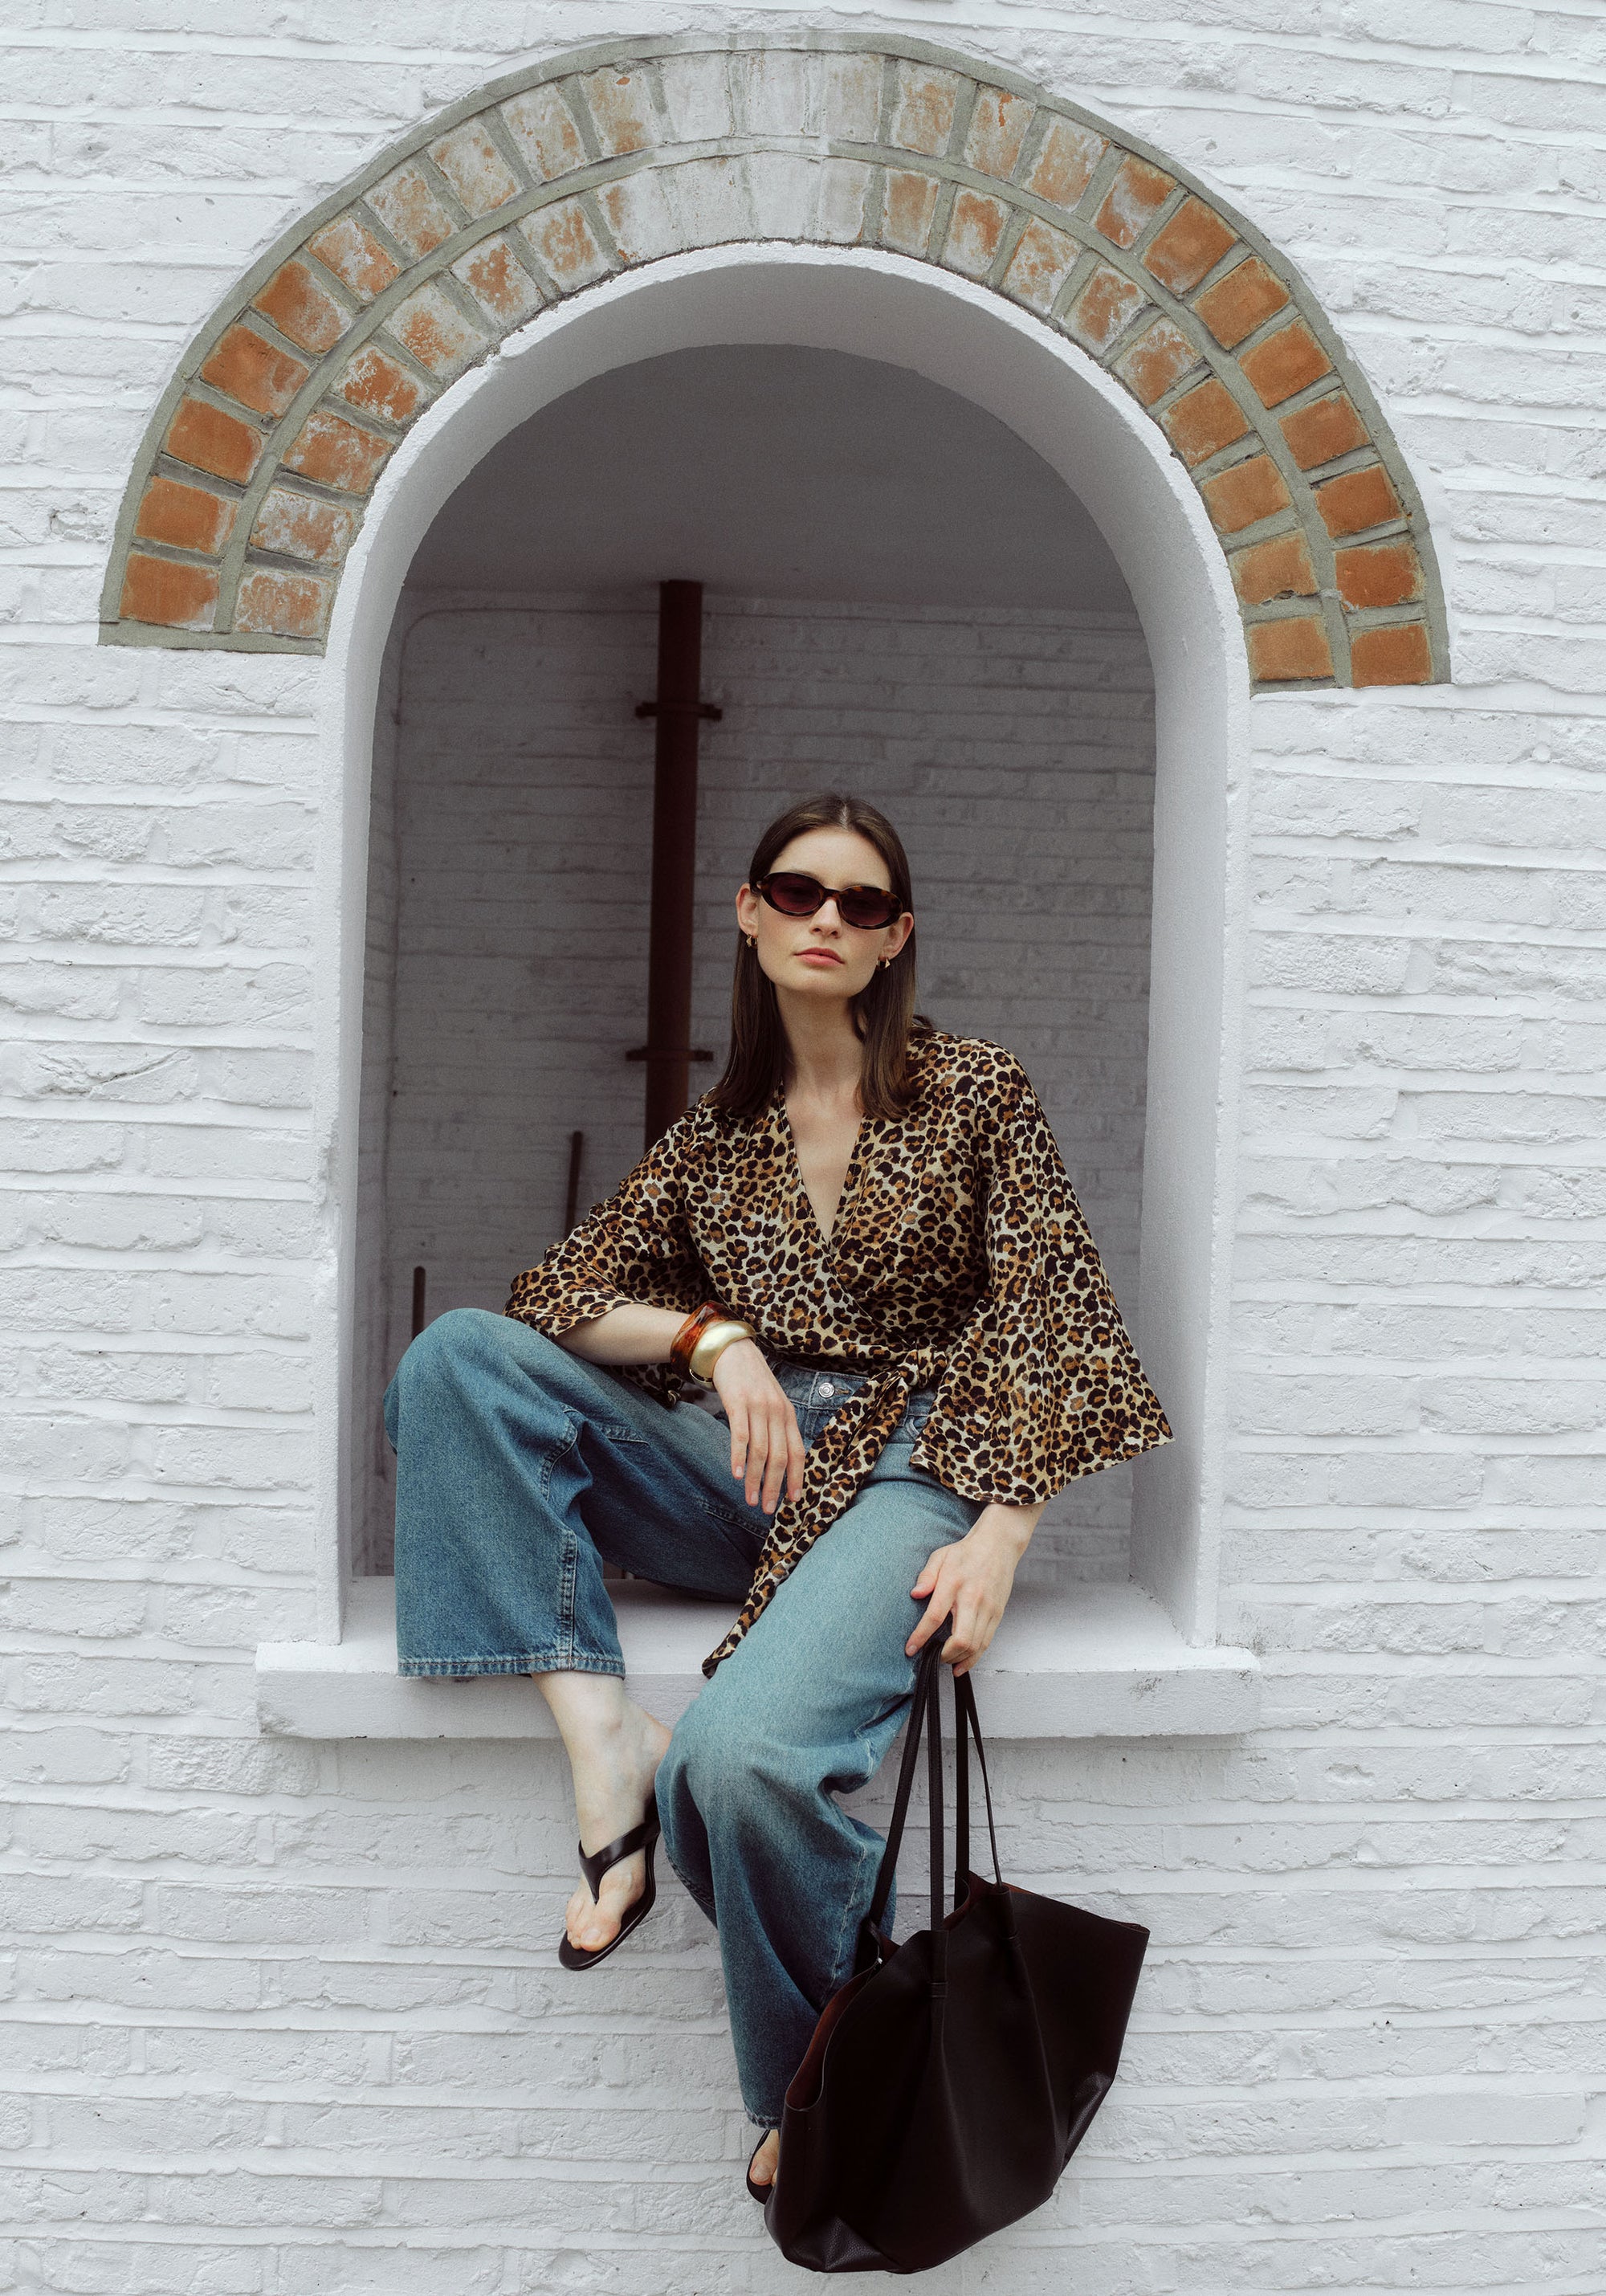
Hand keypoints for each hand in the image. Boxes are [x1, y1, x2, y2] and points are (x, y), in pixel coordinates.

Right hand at [710, 1340, 805, 1514]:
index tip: (793, 1501)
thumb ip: (777, 1428)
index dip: (796, 1478)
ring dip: (756, 1479)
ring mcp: (758, 1407)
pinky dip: (739, 1458)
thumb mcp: (772, 1402)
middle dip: (775, 1486)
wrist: (733, 1351)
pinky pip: (740, 1436)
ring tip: (750, 1499)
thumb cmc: (752, 1382)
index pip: (798, 1452)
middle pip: (780, 1457)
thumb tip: (780, 1462)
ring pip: (761, 1451)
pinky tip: (737, 1475)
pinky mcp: (738, 1403)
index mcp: (789, 1415)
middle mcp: (777, 1412)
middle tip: (769, 1509)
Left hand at [906, 1504, 1039, 1675]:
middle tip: (932, 1658)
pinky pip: (986, 1643)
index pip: (935, 1616)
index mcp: (954, 1583)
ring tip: (945, 1662)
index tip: (910, 1649)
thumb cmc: (966, 1552)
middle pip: (961, 1639)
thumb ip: (926, 1576)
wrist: (998, 1545)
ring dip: (959, 1659)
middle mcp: (973, 1599)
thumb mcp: (940, 1556)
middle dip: (944, 1655)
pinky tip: (962, 1664)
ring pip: (975, 1646)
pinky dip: (974, 1658)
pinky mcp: (998, 1614)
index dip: (921, 1636)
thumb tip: (915, 1594)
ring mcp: (988, 1608)